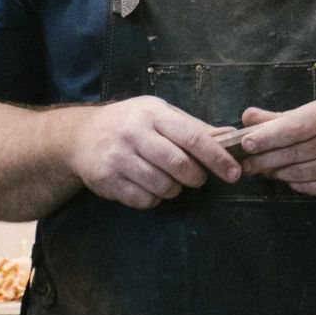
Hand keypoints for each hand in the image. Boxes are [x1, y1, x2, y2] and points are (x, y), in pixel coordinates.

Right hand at [66, 96, 242, 209]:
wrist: (81, 136)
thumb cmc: (129, 123)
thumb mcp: (159, 114)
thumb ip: (193, 127)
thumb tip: (230, 136)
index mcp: (153, 114)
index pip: (194, 137)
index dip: (218, 158)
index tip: (234, 173)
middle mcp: (135, 134)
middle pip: (180, 165)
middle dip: (196, 178)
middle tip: (196, 178)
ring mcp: (119, 158)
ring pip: (163, 186)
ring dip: (174, 189)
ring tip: (168, 180)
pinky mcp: (108, 180)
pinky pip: (144, 200)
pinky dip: (153, 199)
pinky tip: (147, 186)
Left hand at [236, 96, 315, 198]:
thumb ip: (285, 116)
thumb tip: (248, 117)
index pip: (296, 127)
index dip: (269, 137)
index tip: (246, 143)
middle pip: (296, 153)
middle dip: (267, 159)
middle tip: (247, 164)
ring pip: (303, 173)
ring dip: (279, 173)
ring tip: (264, 170)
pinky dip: (298, 184)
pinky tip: (288, 178)